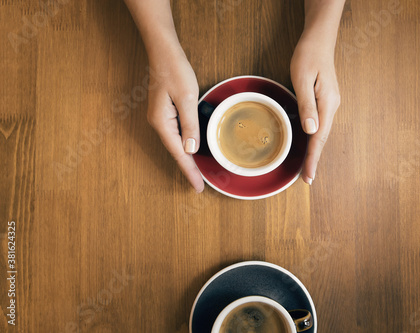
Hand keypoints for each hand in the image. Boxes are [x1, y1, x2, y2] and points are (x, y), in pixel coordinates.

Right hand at [147, 46, 203, 192]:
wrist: (163, 51)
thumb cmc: (174, 71)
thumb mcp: (186, 98)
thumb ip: (189, 125)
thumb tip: (191, 149)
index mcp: (162, 122)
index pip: (178, 154)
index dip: (189, 171)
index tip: (197, 187)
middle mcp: (158, 123)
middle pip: (175, 151)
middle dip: (188, 169)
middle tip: (199, 185)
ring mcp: (161, 118)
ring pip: (175, 144)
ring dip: (187, 159)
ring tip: (196, 173)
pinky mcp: (165, 112)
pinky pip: (176, 134)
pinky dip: (184, 145)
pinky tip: (191, 151)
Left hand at [290, 33, 340, 184]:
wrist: (319, 40)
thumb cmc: (308, 56)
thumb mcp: (302, 79)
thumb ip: (306, 105)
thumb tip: (311, 130)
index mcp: (327, 103)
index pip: (319, 137)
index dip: (313, 158)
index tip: (308, 176)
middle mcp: (331, 106)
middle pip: (322, 139)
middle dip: (314, 159)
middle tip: (307, 179)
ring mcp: (329, 104)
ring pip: (322, 133)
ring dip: (315, 150)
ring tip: (307, 167)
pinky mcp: (325, 101)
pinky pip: (320, 124)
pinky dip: (314, 138)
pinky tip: (309, 144)